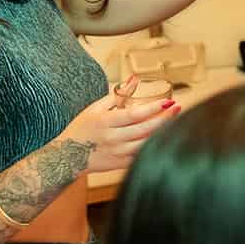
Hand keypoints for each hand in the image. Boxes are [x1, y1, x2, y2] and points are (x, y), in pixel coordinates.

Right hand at [60, 77, 178, 172]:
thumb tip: (134, 79)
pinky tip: (164, 139)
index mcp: (106, 122)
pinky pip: (141, 157)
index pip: (134, 114)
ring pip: (145, 144)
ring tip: (176, 122)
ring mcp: (117, 153)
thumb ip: (118, 94)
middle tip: (177, 109)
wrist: (67, 157)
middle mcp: (112, 138)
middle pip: (144, 129)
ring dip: (162, 133)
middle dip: (164, 119)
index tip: (168, 102)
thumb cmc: (81, 129)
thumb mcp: (96, 108)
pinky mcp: (120, 164)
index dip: (153, 109)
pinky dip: (153, 148)